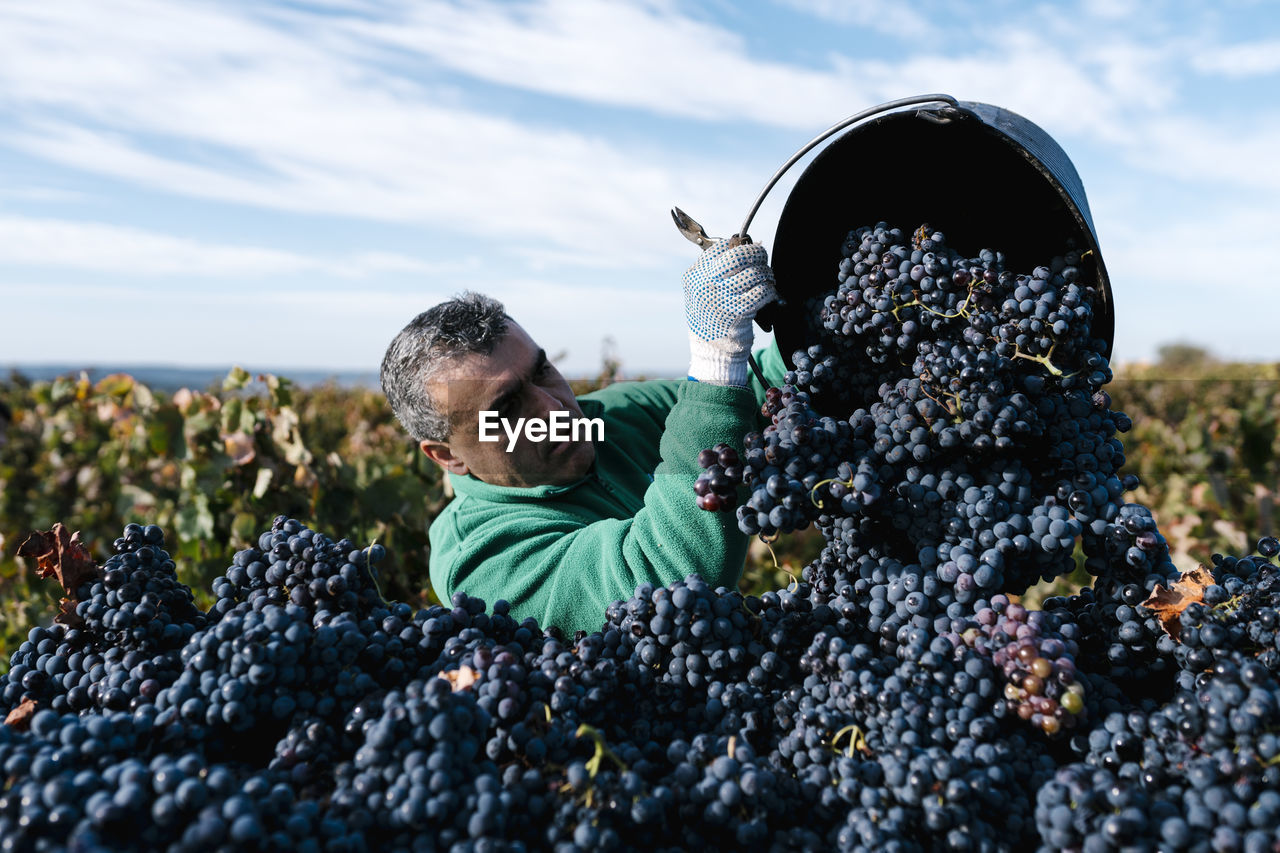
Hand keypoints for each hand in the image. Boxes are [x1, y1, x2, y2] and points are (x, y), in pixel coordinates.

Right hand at [683, 237, 776, 385]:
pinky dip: (770, 291)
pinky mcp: (739, 311)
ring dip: (766, 274)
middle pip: (739, 255)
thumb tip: (744, 247)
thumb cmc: (710, 318)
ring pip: (754, 272)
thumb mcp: (702, 291)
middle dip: (757, 254)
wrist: (711, 351)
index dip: (738, 245)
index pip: (721, 247)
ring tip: (767, 279)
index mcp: (696, 276)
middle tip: (761, 260)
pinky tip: (769, 294)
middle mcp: (706, 284)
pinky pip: (762, 292)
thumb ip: (716, 271)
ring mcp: (722, 297)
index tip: (746, 252)